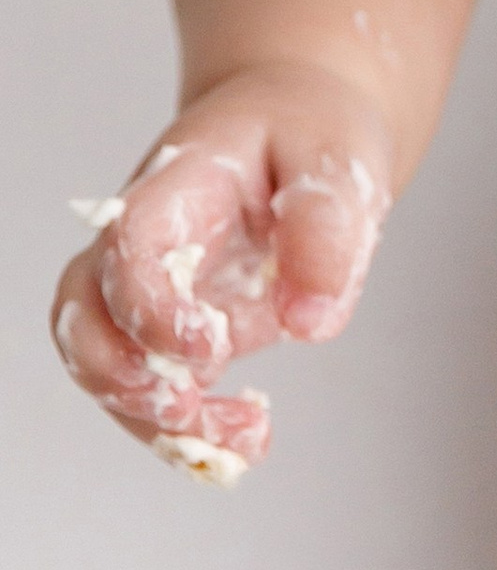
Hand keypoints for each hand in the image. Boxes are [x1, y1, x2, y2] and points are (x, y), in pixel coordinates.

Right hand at [52, 66, 394, 481]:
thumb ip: (327, 227)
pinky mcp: (174, 328)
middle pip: (85, 313)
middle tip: (190, 411)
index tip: (208, 348)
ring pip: (108, 366)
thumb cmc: (310, 131)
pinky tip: (250, 441)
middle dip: (122, 378)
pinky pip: (153, 388)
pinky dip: (189, 429)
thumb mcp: (338, 155)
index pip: (129, 245)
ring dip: (157, 420)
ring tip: (244, 439)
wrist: (300, 128)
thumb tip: (311, 320)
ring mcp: (151, 289)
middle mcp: (144, 242)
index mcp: (176, 186)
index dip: (150, 305)